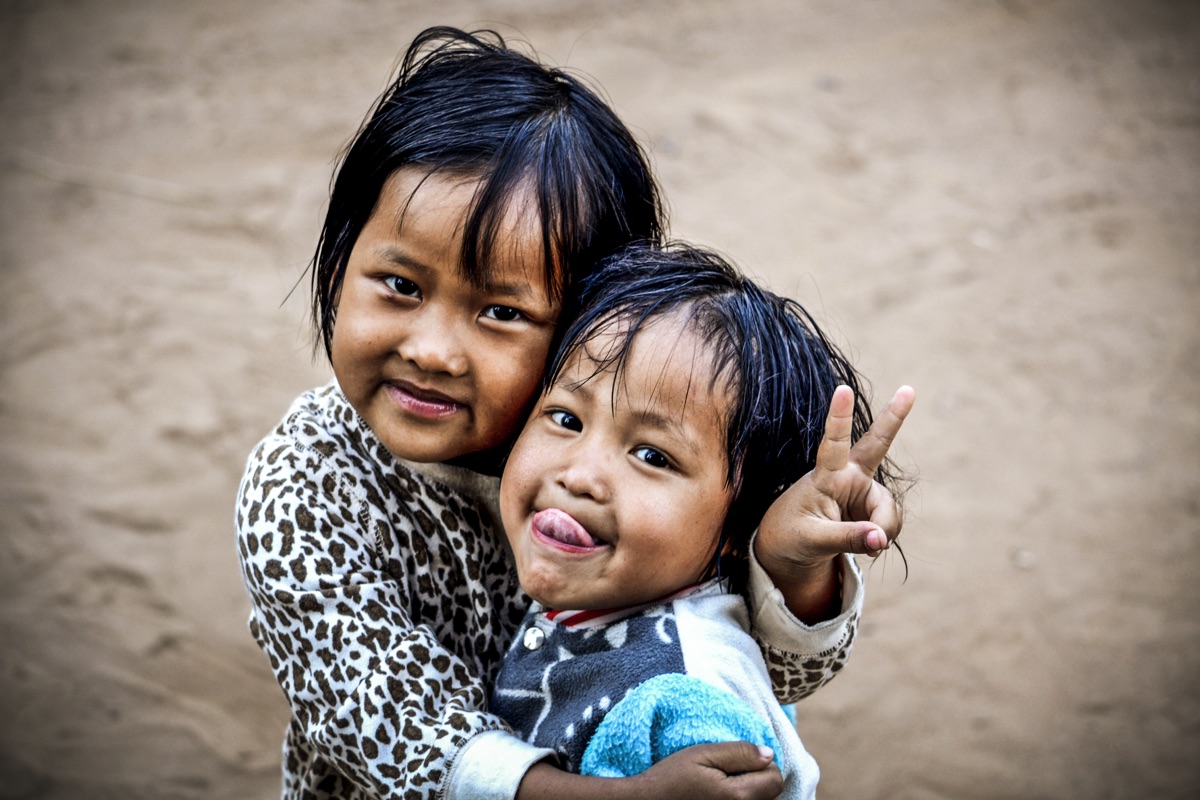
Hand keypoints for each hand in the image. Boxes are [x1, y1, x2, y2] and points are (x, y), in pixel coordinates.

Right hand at [517, 743, 781, 799]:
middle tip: (729, 771)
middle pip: (771, 793)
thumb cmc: (670, 778)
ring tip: (722, 786)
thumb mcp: (701, 754)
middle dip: (757, 779)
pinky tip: (717, 797)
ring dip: (748, 791)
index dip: (762, 763)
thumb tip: (768, 754)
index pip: (776, 777)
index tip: (740, 759)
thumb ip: (738, 753)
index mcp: (738, 796)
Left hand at [755, 385, 914, 619]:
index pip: (833, 444)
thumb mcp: (813, 541)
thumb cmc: (792, 537)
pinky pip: (889, 524)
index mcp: (825, 478)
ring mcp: (862, 491)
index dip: (840, 418)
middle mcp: (848, 477)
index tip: (843, 389)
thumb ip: (848, 539)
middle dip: (893, 418)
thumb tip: (881, 539)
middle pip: (876, 444)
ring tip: (869, 548)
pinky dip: (882, 538)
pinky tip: (868, 546)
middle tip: (909, 390)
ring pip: (888, 510)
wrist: (790, 548)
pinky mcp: (872, 508)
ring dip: (884, 530)